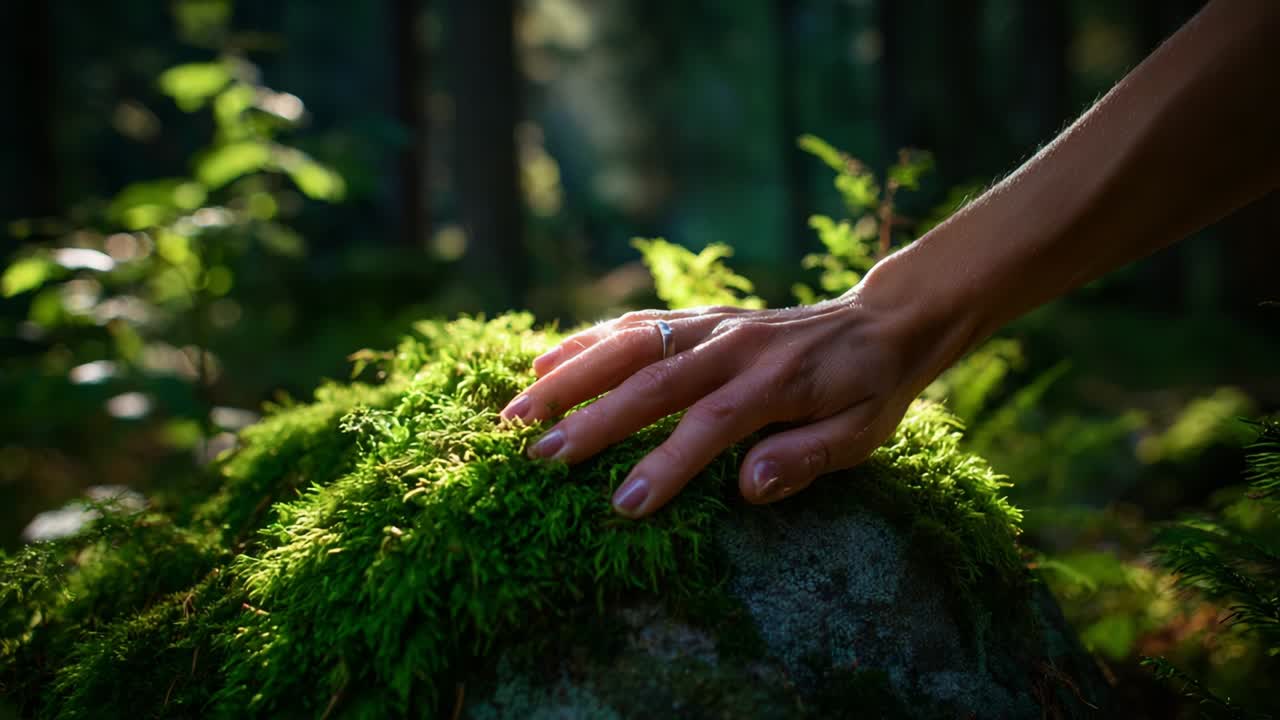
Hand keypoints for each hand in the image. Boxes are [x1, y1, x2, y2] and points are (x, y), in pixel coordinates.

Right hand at [501, 278, 960, 518]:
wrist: (881, 320)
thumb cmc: (868, 389)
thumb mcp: (861, 434)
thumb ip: (806, 457)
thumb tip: (749, 487)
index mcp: (776, 381)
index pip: (710, 424)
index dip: (665, 464)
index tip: (623, 506)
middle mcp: (734, 346)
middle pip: (652, 380)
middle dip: (591, 420)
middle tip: (538, 457)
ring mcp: (713, 325)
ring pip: (631, 344)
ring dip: (570, 375)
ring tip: (517, 411)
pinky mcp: (701, 316)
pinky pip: (638, 323)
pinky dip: (587, 340)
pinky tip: (544, 362)